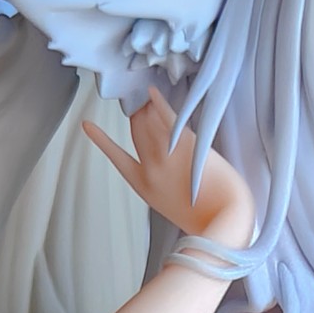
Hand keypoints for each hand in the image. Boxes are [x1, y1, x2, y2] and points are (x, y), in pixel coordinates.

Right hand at [83, 90, 253, 246]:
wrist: (224, 220)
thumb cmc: (204, 218)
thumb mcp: (170, 207)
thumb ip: (161, 185)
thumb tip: (162, 164)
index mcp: (143, 185)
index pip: (116, 155)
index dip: (101, 139)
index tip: (89, 125)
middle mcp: (150, 167)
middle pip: (136, 132)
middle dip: (136, 116)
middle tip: (136, 101)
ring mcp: (167, 154)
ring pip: (150, 122)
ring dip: (147, 107)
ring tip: (147, 95)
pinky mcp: (186, 144)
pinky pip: (167, 117)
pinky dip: (158, 102)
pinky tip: (152, 92)